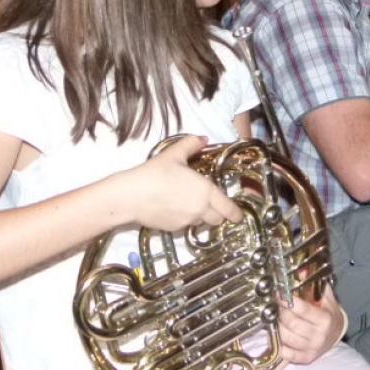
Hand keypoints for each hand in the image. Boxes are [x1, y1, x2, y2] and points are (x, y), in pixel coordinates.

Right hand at [122, 135, 243, 229]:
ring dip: (202, 217)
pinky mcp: (173, 229)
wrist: (131, 195)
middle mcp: (200, 209)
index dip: (235, 213)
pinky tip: (174, 209)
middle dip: (218, 214)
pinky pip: (185, 226)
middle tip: (213, 205)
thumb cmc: (155, 172)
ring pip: (202, 223)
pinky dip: (185, 220)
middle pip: (218, 219)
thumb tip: (204, 139)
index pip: (229, 209)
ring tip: (191, 204)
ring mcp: (187, 221)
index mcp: (207, 192)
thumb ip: (192, 144)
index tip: (237, 215)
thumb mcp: (174, 154)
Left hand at [276, 281, 344, 363]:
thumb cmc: (329, 314)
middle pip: (290, 323)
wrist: (336, 334)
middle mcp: (318, 336)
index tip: (278, 294)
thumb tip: (301, 272)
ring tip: (279, 319)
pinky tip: (281, 334)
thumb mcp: (326, 297)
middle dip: (280, 312)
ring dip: (278, 326)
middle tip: (278, 306)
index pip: (302, 310)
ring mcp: (311, 349)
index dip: (287, 301)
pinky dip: (279, 343)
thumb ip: (314, 284)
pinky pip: (285, 352)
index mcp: (324, 319)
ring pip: (285, 337)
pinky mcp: (305, 359)